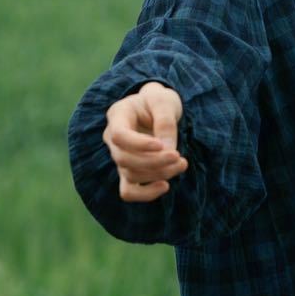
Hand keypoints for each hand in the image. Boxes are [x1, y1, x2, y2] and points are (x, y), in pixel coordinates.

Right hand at [104, 80, 188, 201]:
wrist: (157, 109)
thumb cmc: (159, 102)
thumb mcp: (164, 102)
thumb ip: (165, 123)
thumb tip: (168, 152)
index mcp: (117, 115)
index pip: (119, 136)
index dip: (138, 145)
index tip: (161, 145)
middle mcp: (112, 138)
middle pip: (125, 159)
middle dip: (155, 162)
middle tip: (179, 157)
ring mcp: (119, 156)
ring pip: (130, 175)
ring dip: (158, 174)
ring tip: (182, 164)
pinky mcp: (128, 171)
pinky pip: (128, 192)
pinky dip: (146, 194)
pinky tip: (165, 186)